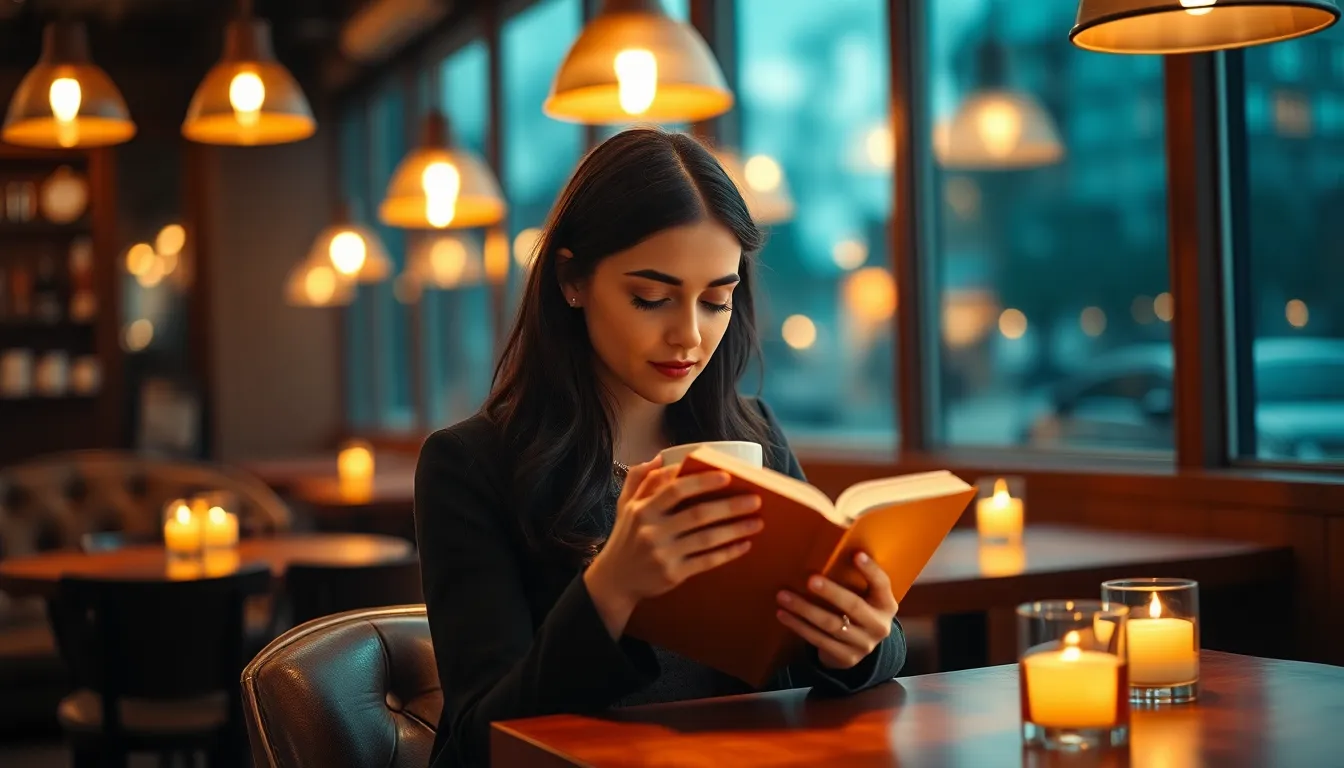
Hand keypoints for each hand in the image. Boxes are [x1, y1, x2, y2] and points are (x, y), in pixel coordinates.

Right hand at [585, 455, 762, 637]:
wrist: (614, 581)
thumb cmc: (625, 538)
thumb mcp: (624, 505)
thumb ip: (640, 478)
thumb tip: (661, 457)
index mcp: (643, 509)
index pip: (675, 490)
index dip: (702, 482)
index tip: (727, 476)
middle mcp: (652, 531)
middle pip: (697, 514)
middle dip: (730, 506)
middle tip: (755, 499)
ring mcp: (663, 554)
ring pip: (706, 539)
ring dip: (735, 530)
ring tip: (757, 522)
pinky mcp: (673, 574)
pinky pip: (706, 561)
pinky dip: (727, 553)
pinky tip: (744, 545)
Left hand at [775, 552, 898, 670]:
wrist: (857, 648)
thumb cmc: (856, 610)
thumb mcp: (864, 597)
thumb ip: (854, 580)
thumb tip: (824, 548)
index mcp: (886, 604)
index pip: (882, 584)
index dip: (871, 570)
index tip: (856, 553)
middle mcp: (879, 625)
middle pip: (854, 606)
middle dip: (830, 592)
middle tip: (810, 579)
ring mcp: (864, 644)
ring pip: (831, 624)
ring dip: (804, 609)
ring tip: (783, 595)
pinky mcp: (846, 658)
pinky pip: (819, 640)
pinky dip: (799, 626)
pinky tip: (783, 614)